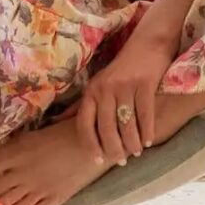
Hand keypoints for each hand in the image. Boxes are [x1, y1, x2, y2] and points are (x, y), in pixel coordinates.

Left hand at [74, 28, 175, 166]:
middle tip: (121, 160)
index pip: (85, 123)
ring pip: (127, 125)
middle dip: (114, 149)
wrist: (147, 44)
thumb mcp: (97, 84)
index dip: (90, 145)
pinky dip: (147, 131)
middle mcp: (105, 88)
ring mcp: (125, 86)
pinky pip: (145, 115)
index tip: (97, 160)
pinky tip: (148, 140)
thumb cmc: (120, 70)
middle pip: (107, 129)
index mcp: (91, 90)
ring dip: (132, 144)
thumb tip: (56, 122)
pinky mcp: (145, 84)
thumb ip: (80, 105)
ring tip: (136, 151)